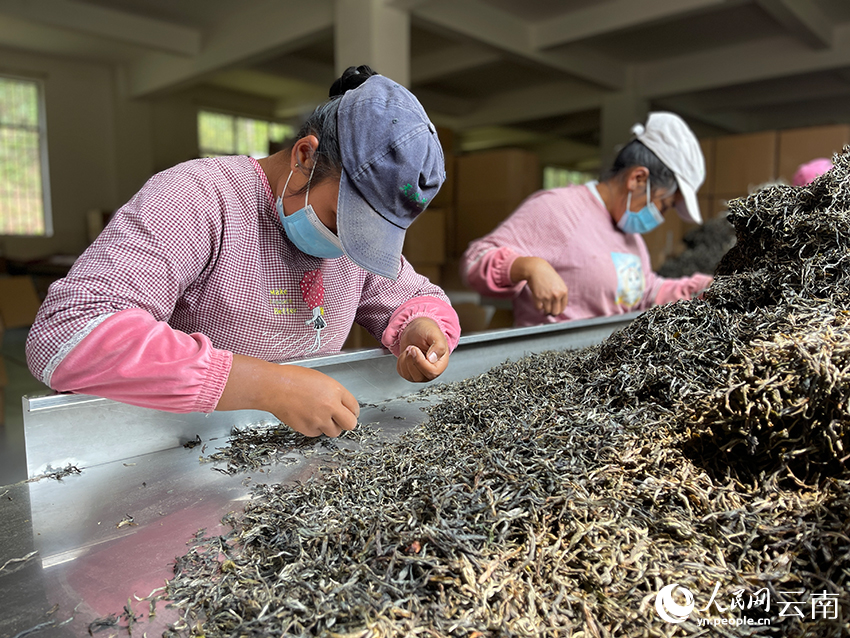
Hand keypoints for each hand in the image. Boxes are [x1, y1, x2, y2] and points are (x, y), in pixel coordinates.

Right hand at [217, 354, 358, 436]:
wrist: (273, 387)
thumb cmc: (292, 379)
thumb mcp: (320, 379)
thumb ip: (333, 393)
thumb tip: (341, 405)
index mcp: (335, 390)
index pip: (354, 407)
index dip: (352, 411)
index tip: (349, 413)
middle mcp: (330, 406)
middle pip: (350, 424)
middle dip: (346, 422)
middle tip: (339, 419)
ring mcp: (319, 419)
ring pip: (334, 432)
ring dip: (330, 427)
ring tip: (320, 417)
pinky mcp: (307, 429)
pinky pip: (318, 433)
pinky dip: (315, 429)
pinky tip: (307, 418)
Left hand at [396, 317, 449, 382]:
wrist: (415, 330)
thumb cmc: (427, 331)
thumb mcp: (435, 334)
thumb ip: (438, 346)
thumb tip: (433, 358)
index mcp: (441, 364)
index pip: (431, 372)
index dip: (420, 361)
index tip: (415, 349)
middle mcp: (432, 371)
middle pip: (419, 376)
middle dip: (411, 360)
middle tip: (412, 347)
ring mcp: (420, 374)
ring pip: (409, 376)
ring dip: (405, 360)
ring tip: (410, 349)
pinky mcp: (410, 373)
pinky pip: (402, 373)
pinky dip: (401, 362)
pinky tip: (407, 354)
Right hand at [511, 256, 568, 315]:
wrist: (536, 269)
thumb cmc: (547, 275)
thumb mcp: (559, 283)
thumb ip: (561, 294)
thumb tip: (559, 307)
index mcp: (564, 291)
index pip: (563, 308)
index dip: (558, 310)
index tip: (555, 309)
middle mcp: (556, 295)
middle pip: (555, 312)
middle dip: (552, 311)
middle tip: (549, 309)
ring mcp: (547, 297)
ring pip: (547, 311)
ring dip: (545, 309)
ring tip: (544, 304)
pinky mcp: (538, 297)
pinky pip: (539, 308)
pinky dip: (538, 306)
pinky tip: (539, 301)